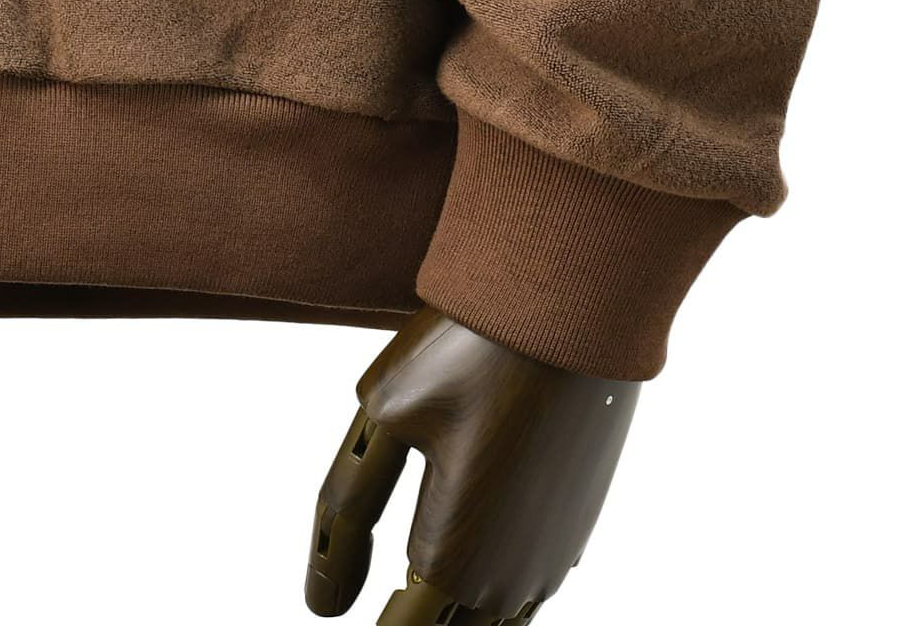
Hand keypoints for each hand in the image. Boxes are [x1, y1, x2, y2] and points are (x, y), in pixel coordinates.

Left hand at [305, 307, 639, 622]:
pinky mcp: (578, 522)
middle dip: (413, 614)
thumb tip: (322, 602)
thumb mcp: (384, 416)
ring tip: (420, 576)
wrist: (573, 306)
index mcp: (453, 559)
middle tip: (391, 584)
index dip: (372, 620)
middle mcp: (511, 575)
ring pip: (492, 618)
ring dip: (454, 604)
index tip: (342, 602)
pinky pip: (528, 581)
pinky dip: (494, 578)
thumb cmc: (472, 351)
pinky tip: (476, 544)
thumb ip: (345, 515)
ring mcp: (554, 552)